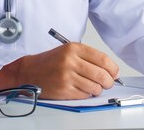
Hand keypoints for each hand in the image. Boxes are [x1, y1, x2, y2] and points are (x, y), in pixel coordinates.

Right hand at [0, 43, 119, 99]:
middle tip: (107, 82)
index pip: (103, 59)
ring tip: (92, 86)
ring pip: (95, 87)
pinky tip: (81, 89)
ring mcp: (67, 76)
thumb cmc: (49, 62)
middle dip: (108, 82)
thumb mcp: (67, 51)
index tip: (114, 73)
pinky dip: (87, 94)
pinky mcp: (64, 90)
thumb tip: (110, 70)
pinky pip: (85, 95)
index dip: (113, 68)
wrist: (29, 71)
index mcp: (73, 48)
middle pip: (102, 75)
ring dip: (97, 89)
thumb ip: (88, 58)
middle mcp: (70, 61)